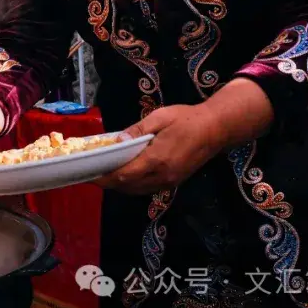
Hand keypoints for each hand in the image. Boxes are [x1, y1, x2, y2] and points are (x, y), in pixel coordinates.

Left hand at [94, 103, 225, 194]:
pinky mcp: (174, 182)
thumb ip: (137, 130)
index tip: (90, 174)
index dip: (105, 177)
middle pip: (129, 187)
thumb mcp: (159, 117)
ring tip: (107, 174)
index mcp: (157, 160)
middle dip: (109, 183)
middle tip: (94, 173)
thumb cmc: (187, 119)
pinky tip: (127, 174)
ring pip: (138, 190)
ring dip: (121, 186)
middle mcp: (163, 176)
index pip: (125, 175)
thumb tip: (118, 141)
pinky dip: (134, 185)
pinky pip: (148, 188)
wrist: (217, 128)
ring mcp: (170, 181)